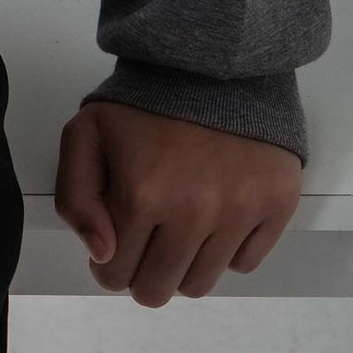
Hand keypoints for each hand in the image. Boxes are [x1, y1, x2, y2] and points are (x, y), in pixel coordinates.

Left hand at [54, 99, 300, 304]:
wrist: (212, 63)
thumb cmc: (143, 104)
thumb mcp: (86, 135)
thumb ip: (76, 199)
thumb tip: (102, 256)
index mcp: (142, 195)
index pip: (114, 274)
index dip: (107, 265)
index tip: (114, 243)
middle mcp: (194, 211)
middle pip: (160, 289)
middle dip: (142, 274)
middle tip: (144, 243)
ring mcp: (239, 212)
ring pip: (201, 283)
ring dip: (182, 267)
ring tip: (177, 229)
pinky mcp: (276, 206)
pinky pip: (244, 263)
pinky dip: (225, 250)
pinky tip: (213, 215)